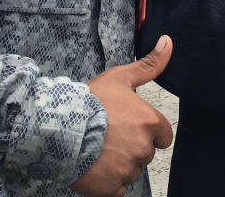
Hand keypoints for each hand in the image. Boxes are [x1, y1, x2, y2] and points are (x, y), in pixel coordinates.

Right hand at [71, 36, 174, 196]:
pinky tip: (94, 166)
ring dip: (118, 165)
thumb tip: (168, 42)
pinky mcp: (110, 187)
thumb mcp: (120, 78)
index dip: (147, 132)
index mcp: (149, 122)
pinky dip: (107, 182)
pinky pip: (117, 189)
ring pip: (131, 171)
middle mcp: (142, 148)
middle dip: (130, 148)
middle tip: (108, 136)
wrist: (56, 125)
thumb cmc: (88, 102)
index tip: (129, 128)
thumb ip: (149, 65)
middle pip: (145, 154)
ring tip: (97, 150)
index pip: (163, 136)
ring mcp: (126, 169)